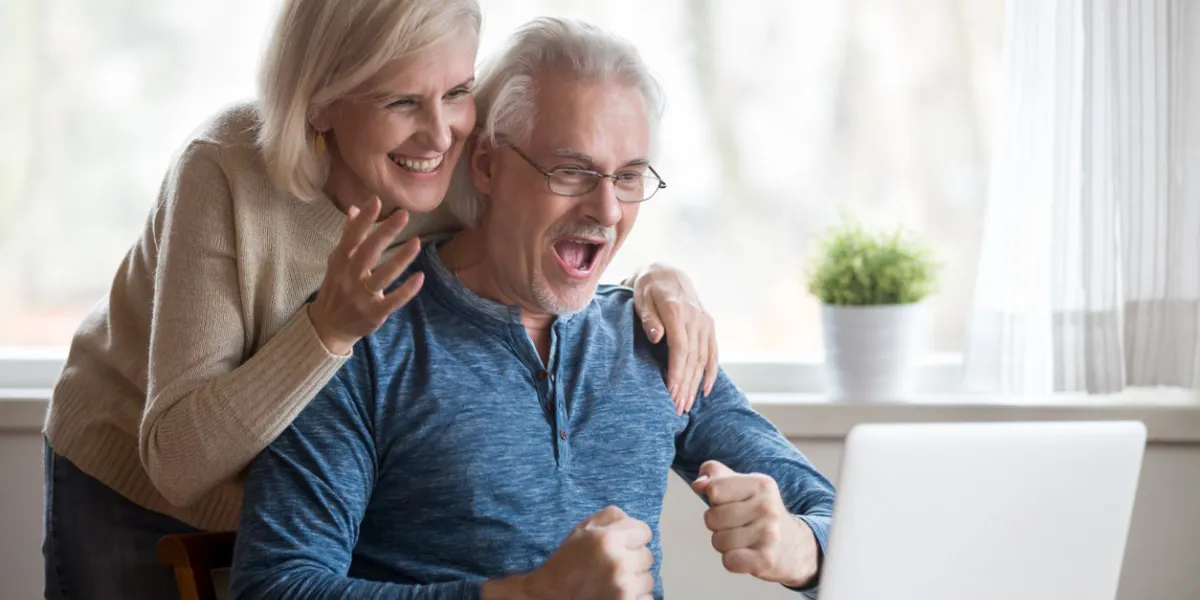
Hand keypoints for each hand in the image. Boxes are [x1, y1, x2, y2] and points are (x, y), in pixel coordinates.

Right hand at [308, 197, 423, 354]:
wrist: (329, 326)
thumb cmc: (337, 287)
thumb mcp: (338, 262)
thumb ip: (348, 236)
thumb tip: (354, 208)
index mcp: (340, 261)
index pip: (352, 237)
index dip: (363, 219)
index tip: (376, 200)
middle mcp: (349, 277)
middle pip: (368, 252)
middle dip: (385, 232)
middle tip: (404, 214)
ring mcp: (362, 296)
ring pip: (383, 275)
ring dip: (401, 258)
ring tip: (417, 242)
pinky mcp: (374, 313)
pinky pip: (393, 300)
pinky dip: (407, 289)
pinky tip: (420, 276)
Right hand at [484, 506, 654, 599]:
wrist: (552, 595)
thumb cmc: (568, 560)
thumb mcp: (583, 529)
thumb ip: (610, 517)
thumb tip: (632, 520)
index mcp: (608, 540)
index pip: (644, 531)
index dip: (633, 536)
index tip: (622, 543)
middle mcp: (619, 563)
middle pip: (648, 555)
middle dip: (633, 558)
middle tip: (614, 564)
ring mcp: (624, 588)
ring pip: (648, 578)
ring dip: (635, 579)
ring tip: (615, 580)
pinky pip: (647, 597)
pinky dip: (636, 596)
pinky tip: (618, 593)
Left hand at [628, 263, 717, 414]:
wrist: (666, 273)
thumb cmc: (648, 289)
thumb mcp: (641, 299)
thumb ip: (648, 318)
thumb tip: (656, 336)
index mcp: (677, 311)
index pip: (680, 349)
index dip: (676, 373)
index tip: (670, 393)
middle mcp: (695, 317)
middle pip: (692, 358)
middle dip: (685, 385)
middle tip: (677, 408)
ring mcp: (705, 322)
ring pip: (703, 359)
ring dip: (695, 384)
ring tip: (686, 405)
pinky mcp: (709, 326)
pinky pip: (713, 353)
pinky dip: (711, 373)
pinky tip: (706, 391)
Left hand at [691, 461, 818, 588]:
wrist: (795, 546)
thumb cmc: (760, 513)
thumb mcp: (744, 487)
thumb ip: (717, 476)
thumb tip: (698, 484)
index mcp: (761, 484)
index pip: (714, 489)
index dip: (715, 500)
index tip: (732, 504)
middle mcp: (767, 507)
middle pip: (711, 517)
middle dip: (717, 525)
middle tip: (738, 526)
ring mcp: (768, 534)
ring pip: (717, 540)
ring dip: (724, 544)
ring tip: (743, 540)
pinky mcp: (766, 560)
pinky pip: (728, 561)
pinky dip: (732, 561)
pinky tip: (747, 555)